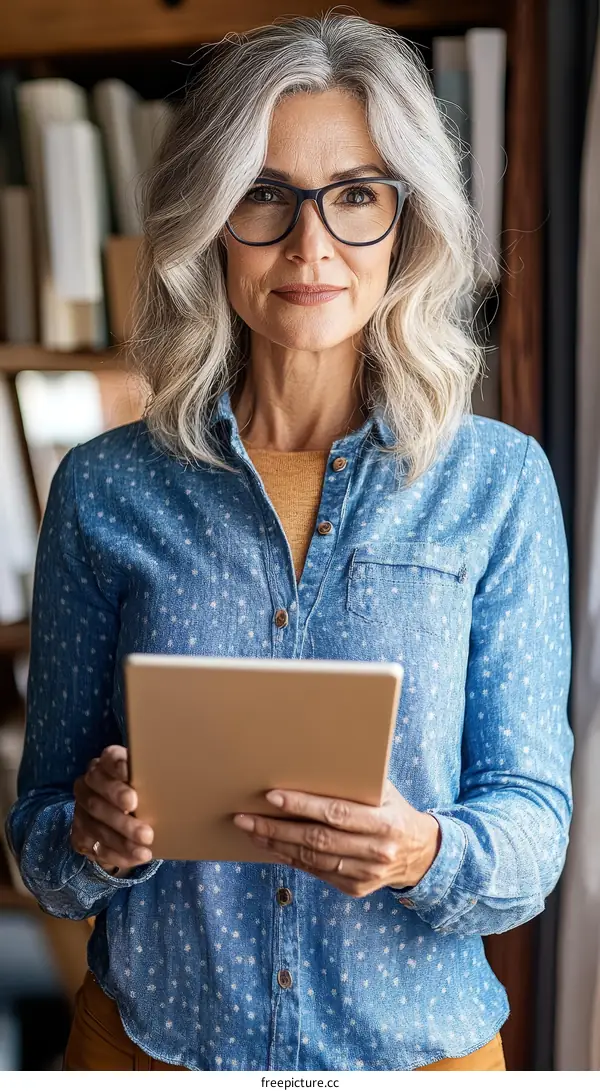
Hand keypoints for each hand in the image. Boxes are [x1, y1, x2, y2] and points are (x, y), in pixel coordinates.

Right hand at [71, 744, 153, 875]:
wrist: (121, 822)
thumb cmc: (145, 795)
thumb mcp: (153, 784)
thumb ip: (164, 780)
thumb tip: (200, 786)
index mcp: (107, 763)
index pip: (110, 759)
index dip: (118, 767)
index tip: (132, 779)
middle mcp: (89, 783)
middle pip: (98, 795)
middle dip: (121, 814)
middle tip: (144, 829)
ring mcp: (81, 809)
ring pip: (97, 824)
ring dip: (122, 839)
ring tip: (145, 847)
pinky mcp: (80, 833)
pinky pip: (95, 846)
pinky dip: (117, 854)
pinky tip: (136, 857)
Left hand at [233, 779, 440, 897]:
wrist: (422, 853)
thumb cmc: (395, 810)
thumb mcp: (385, 791)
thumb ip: (355, 783)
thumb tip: (309, 764)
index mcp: (385, 821)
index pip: (336, 813)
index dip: (302, 805)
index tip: (272, 796)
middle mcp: (376, 851)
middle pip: (317, 840)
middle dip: (277, 828)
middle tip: (246, 818)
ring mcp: (366, 874)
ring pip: (312, 860)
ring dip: (278, 845)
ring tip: (252, 831)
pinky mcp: (356, 888)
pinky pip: (317, 873)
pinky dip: (291, 859)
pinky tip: (273, 847)